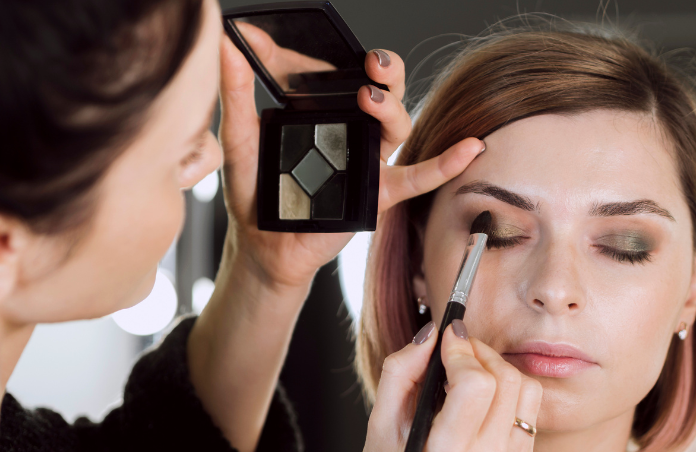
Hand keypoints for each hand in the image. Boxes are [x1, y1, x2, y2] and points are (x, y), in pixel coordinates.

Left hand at [218, 23, 484, 292]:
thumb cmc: (256, 194)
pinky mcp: (378, 193)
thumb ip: (238, 94)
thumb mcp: (242, 140)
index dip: (328, 58)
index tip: (297, 47)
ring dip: (392, 107)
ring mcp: (367, 161)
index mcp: (323, 114)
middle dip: (384, 71)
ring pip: (397, 126)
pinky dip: (446, 163)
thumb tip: (226, 45)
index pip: (336, 76)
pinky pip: (418, 177)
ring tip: (371, 97)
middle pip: (381, 92)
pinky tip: (469, 148)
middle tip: (369, 62)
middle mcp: (351, 132)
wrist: (263, 245)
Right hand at [364, 321, 542, 451]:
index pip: (475, 384)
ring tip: (469, 368)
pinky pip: (531, 408)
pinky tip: (484, 393)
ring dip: (498, 366)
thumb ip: (399, 373)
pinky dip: (511, 387)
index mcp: (448, 451)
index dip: (461, 350)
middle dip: (479, 350)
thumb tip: (430, 334)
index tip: (447, 337)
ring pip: (525, 389)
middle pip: (505, 379)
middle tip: (456, 347)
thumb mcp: (383, 425)